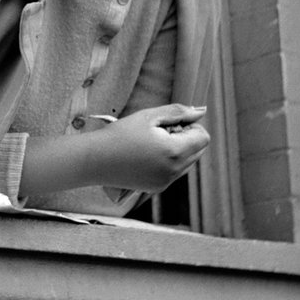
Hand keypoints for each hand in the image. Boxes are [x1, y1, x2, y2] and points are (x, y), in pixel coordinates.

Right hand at [19, 103, 209, 197]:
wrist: (96, 160)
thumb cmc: (120, 134)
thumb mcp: (149, 116)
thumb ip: (178, 112)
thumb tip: (201, 111)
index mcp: (174, 151)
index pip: (203, 137)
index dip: (190, 126)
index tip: (169, 123)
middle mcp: (174, 171)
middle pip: (198, 151)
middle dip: (185, 138)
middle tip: (159, 132)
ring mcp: (166, 182)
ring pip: (188, 162)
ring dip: (178, 150)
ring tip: (151, 144)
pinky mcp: (157, 188)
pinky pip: (175, 172)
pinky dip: (168, 162)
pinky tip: (146, 155)